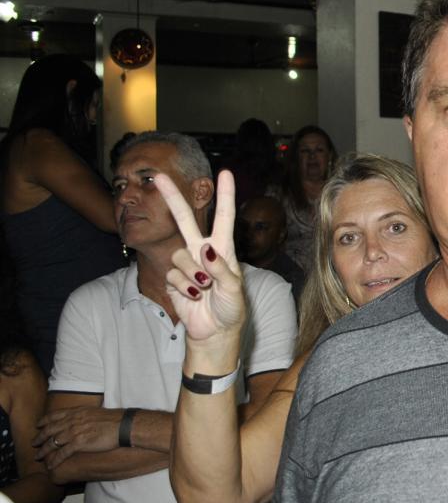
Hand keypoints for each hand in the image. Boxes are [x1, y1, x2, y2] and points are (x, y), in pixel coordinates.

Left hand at [34, 407, 120, 468]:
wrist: (124, 425)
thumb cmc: (114, 419)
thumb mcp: (95, 412)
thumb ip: (83, 415)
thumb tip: (81, 418)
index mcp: (77, 412)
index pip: (54, 415)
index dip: (44, 421)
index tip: (38, 425)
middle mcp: (73, 421)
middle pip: (50, 429)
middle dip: (40, 437)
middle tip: (34, 443)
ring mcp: (75, 432)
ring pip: (53, 442)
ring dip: (43, 451)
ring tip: (38, 457)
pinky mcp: (80, 443)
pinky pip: (62, 453)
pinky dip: (54, 460)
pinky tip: (50, 465)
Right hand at [155, 171, 245, 345]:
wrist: (214, 330)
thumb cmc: (231, 308)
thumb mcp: (234, 290)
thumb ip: (221, 270)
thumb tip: (206, 249)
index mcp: (223, 248)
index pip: (224, 218)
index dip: (226, 195)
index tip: (226, 172)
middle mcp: (203, 251)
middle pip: (185, 220)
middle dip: (172, 198)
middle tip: (159, 177)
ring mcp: (187, 264)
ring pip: (179, 255)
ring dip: (191, 273)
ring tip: (203, 289)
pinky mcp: (174, 278)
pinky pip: (172, 275)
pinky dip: (183, 287)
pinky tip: (193, 296)